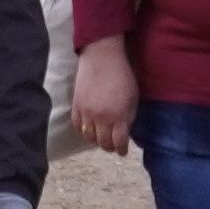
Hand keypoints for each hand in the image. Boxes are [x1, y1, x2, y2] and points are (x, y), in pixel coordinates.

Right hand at [71, 37, 137, 157]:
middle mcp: (101, 118)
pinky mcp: (76, 105)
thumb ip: (129, 117)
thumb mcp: (133, 98)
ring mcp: (87, 113)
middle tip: (113, 144)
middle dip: (110, 147)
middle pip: (103, 143)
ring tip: (101, 137)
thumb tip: (125, 132)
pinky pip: (77, 125)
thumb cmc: (122, 75)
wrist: (102, 57)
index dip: (122, 150)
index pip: (119, 144)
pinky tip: (89, 127)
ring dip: (96, 140)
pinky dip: (83, 130)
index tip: (123, 151)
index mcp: (118, 116)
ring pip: (89, 137)